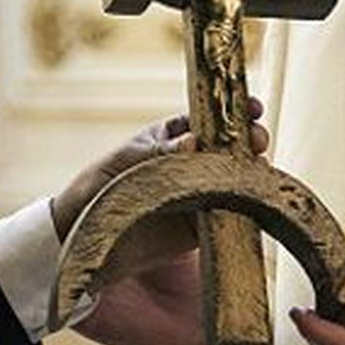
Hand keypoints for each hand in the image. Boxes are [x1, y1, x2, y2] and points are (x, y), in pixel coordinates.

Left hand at [57, 102, 268, 344]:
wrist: (85, 237)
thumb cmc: (99, 187)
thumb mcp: (124, 163)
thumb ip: (159, 152)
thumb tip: (193, 141)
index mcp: (172, 137)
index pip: (210, 119)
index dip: (234, 110)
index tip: (253, 107)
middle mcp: (192, 163)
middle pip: (232, 147)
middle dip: (250, 139)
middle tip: (258, 140)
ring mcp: (200, 194)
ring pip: (237, 178)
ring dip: (253, 172)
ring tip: (259, 168)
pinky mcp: (202, 227)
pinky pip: (231, 215)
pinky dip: (247, 207)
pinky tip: (258, 200)